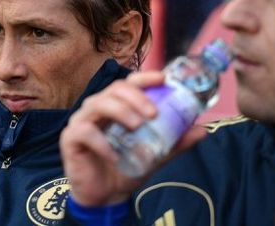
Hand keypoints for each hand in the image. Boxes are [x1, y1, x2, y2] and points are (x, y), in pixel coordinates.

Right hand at [60, 71, 206, 206]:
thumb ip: (175, 142)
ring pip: (98, 103)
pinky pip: (85, 132)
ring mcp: (82, 120)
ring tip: (137, 126)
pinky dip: (101, 142)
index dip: (144, 77)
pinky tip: (114, 156)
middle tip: (153, 113)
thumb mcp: (156, 155)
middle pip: (115, 89)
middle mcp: (98, 107)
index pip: (129, 83)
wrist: (106, 196)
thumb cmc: (127, 168)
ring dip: (120, 112)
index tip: (163, 79)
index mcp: (117, 105)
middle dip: (136, 97)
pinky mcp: (71, 137)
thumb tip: (202, 129)